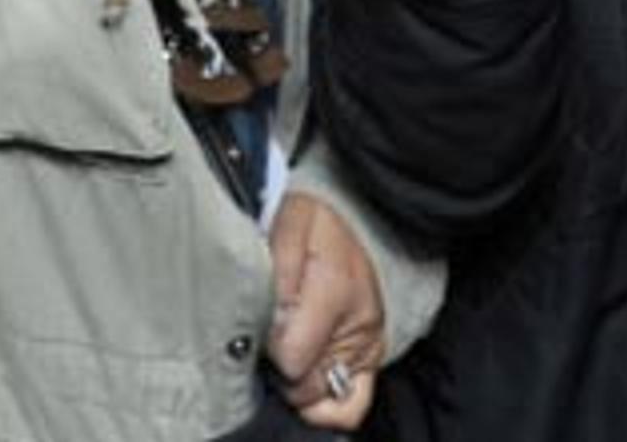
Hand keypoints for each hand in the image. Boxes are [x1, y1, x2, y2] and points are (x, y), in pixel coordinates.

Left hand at [267, 190, 384, 429]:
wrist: (346, 217)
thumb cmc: (311, 223)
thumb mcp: (287, 227)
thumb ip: (277, 272)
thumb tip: (271, 323)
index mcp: (335, 289)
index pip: (290, 357)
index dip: (265, 349)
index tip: (256, 327)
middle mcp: (358, 324)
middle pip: (303, 384)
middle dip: (276, 369)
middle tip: (265, 341)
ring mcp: (367, 345)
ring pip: (322, 399)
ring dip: (296, 385)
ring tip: (281, 356)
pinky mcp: (371, 358)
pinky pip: (351, 409)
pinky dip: (323, 405)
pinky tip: (302, 380)